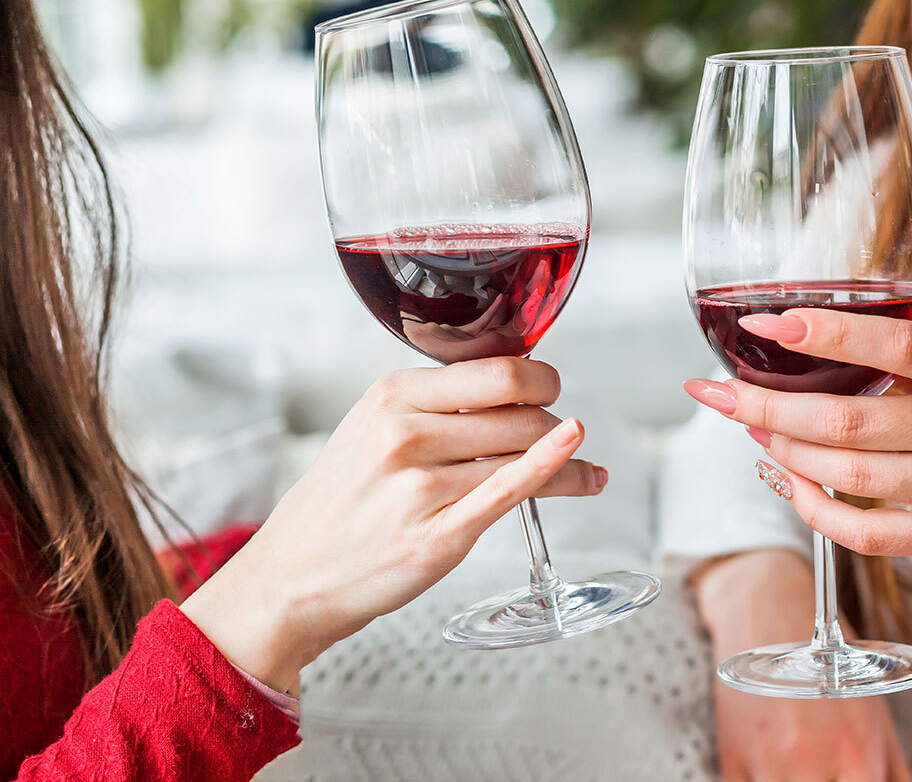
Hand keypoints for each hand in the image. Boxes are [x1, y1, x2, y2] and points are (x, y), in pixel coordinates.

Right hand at [182, 357, 604, 691]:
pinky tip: (585, 470)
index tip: (549, 388)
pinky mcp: (437, 537)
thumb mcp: (370, 430)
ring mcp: (420, 487)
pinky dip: (556, 474)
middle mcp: (405, 434)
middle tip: (562, 434)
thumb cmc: (339, 505)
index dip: (538, 378)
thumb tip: (513, 386)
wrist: (290, 578)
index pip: (497, 371)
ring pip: (525, 454)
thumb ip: (434, 406)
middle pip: (520, 411)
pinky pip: (512, 492)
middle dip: (553, 421)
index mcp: (391, 397)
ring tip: (584, 471)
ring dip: (568, 461)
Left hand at [685, 308, 911, 680]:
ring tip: (751, 428)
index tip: (761, 324)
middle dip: (764, 406)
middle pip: (845, 421)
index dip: (822, 334)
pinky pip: (865, 532)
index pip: (892, 343)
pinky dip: (812, 507)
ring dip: (783, 451)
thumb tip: (790, 344)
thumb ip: (900, 355)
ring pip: (847, 475)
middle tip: (712, 392)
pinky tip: (786, 479)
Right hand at [694, 550, 911, 781]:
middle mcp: (812, 766)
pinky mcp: (730, 759)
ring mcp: (766, 764)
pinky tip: (769, 763)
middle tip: (822, 770)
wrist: (769, 610)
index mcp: (857, 758)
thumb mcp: (877, 715)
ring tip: (796, 762)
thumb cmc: (830, 663)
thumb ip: (895, 772)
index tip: (849, 779)